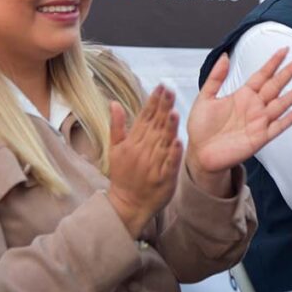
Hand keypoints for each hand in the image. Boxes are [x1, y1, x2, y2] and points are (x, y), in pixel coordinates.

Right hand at [107, 85, 182, 238]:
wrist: (127, 204)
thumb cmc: (123, 175)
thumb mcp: (115, 150)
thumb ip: (117, 125)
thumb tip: (113, 102)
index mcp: (132, 142)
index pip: (144, 117)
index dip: (153, 102)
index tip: (161, 87)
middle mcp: (142, 151)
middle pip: (155, 126)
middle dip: (163, 108)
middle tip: (170, 90)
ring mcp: (153, 164)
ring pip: (162, 143)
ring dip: (168, 128)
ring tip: (174, 112)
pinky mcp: (163, 178)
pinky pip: (168, 164)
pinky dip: (173, 154)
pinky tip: (178, 141)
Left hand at [185, 48, 291, 197]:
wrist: (200, 154)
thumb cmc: (201, 128)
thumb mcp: (205, 98)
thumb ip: (216, 77)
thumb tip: (224, 56)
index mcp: (242, 95)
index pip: (262, 75)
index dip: (273, 62)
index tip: (285, 49)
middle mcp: (254, 106)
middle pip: (276, 85)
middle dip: (290, 72)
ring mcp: (259, 122)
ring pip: (282, 103)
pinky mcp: (260, 138)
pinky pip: (278, 127)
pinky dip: (290, 119)